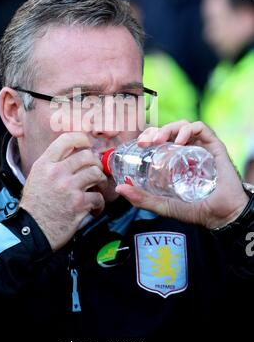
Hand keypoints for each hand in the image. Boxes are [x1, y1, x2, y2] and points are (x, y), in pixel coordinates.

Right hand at [20, 133, 106, 249]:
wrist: (31, 232)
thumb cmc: (35, 206)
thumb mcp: (36, 177)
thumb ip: (52, 164)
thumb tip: (73, 153)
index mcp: (44, 164)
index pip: (66, 140)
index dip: (81, 139)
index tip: (87, 144)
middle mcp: (56, 173)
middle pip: (87, 156)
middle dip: (96, 162)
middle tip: (96, 170)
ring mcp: (68, 188)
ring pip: (96, 173)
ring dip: (101, 181)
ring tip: (98, 187)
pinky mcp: (78, 204)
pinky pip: (98, 197)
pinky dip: (99, 203)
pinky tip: (94, 206)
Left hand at [115, 121, 248, 228]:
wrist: (221, 215)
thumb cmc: (195, 210)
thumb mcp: (163, 204)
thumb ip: (142, 199)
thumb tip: (119, 189)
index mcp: (176, 160)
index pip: (160, 140)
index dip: (148, 136)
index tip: (139, 144)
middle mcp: (188, 150)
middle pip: (170, 130)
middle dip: (155, 131)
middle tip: (145, 142)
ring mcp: (201, 147)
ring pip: (183, 125)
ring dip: (169, 128)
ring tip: (160, 140)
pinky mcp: (214, 146)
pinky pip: (201, 128)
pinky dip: (188, 130)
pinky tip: (180, 142)